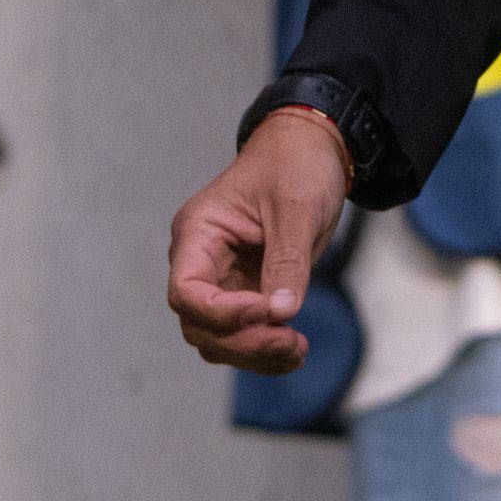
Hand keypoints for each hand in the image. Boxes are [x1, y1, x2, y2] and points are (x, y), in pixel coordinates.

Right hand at [166, 108, 349, 373]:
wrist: (313, 147)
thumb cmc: (296, 163)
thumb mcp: (296, 207)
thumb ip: (286, 262)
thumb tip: (281, 314)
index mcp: (198, 232)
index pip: (187, 291)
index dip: (222, 314)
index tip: (267, 313)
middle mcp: (201, 259)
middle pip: (199, 324)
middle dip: (243, 341)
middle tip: (291, 341)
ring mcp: (222, 278)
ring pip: (218, 338)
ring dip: (254, 353)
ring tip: (297, 349)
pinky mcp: (246, 290)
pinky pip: (243, 334)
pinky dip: (265, 349)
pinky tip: (294, 350)